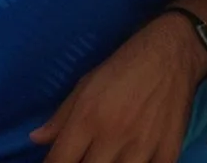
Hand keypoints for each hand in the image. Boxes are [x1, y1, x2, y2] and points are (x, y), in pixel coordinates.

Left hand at [29, 11, 204, 162]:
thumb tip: (36, 139)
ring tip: (107, 157)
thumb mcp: (86, 84)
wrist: (170, 54)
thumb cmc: (123, 67)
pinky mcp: (168, 151)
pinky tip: (134, 160)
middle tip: (83, 157)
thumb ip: (61, 116)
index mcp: (88, 118)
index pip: (59, 161)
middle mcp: (112, 136)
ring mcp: (142, 147)